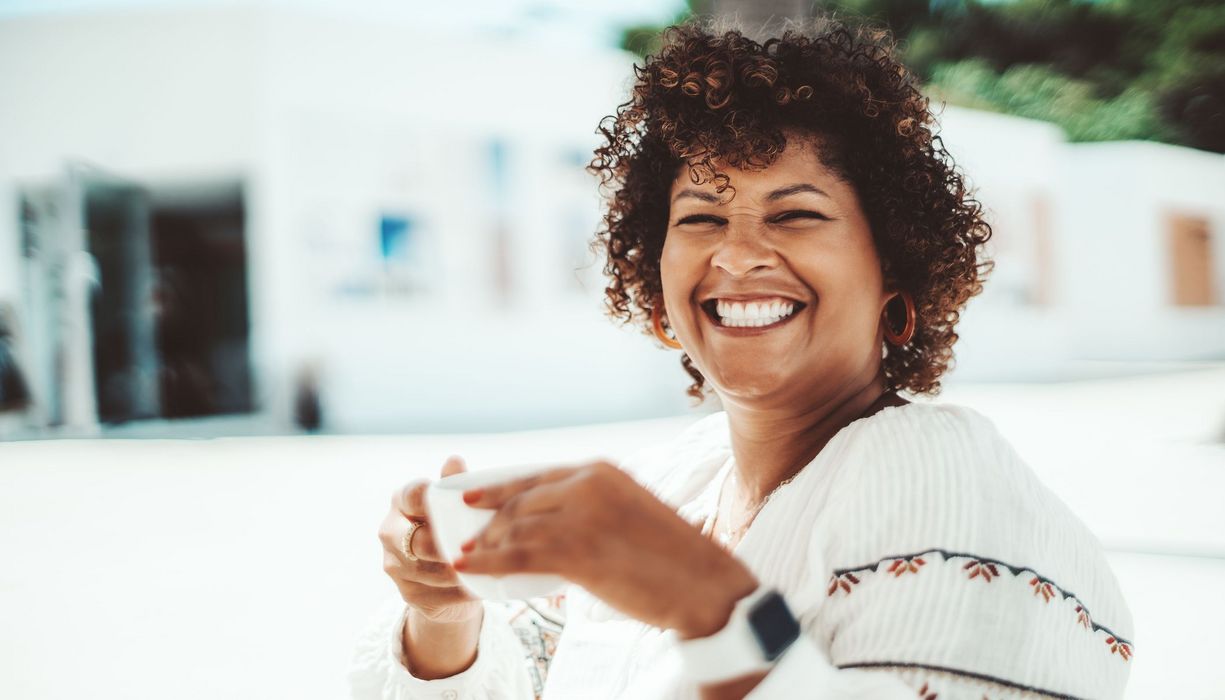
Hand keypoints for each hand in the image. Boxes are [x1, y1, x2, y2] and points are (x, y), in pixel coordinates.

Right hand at [377, 456, 482, 624]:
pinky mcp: (408, 595)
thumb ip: (455, 484)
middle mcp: (391, 532)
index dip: (433, 498)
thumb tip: (454, 460)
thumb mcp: (456, 504)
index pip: (412, 496)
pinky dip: (464, 591)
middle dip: (453, 545)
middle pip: (421, 540)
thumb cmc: (453, 527)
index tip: (460, 502)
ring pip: (433, 571)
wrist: (444, 577)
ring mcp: (395, 566)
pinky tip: (484, 583)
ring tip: (491, 565)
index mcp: (401, 501)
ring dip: (464, 570)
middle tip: (482, 545)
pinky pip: (441, 594)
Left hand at [455, 461, 757, 637]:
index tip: (472, 496)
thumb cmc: (672, 557)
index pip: (537, 475)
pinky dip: (486, 562)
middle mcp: (588, 484)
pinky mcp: (576, 550)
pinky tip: (468, 568)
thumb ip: (594, 510)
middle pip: (520, 498)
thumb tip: (557, 528)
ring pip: (515, 526)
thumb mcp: (631, 513)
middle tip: (464, 534)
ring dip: (485, 544)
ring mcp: (581, 515)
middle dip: (488, 519)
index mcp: (602, 471)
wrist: (704, 584)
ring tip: (467, 555)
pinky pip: (517, 555)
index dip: (500, 488)